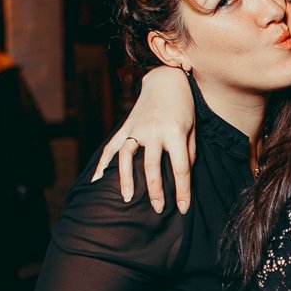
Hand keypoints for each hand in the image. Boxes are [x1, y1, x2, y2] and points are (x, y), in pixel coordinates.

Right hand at [91, 66, 195, 213]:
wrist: (166, 80)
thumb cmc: (184, 107)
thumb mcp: (192, 129)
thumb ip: (188, 153)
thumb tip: (183, 177)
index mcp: (174, 132)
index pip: (180, 168)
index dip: (183, 191)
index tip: (183, 208)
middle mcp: (153, 131)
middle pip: (152, 166)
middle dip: (155, 191)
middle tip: (158, 209)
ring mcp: (136, 128)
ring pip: (127, 157)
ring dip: (125, 179)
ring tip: (126, 198)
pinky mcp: (126, 127)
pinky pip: (111, 146)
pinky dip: (103, 163)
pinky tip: (97, 179)